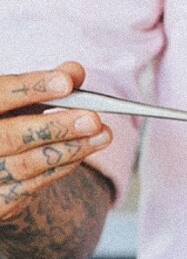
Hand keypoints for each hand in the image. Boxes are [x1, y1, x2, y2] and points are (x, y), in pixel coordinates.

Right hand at [0, 62, 111, 221]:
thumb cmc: (9, 124)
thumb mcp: (20, 101)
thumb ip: (45, 85)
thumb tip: (74, 72)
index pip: (1, 95)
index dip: (32, 88)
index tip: (67, 82)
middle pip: (12, 137)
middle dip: (56, 127)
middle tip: (94, 119)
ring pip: (27, 165)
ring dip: (70, 149)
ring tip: (103, 134)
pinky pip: (31, 186)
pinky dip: (61, 168)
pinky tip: (83, 153)